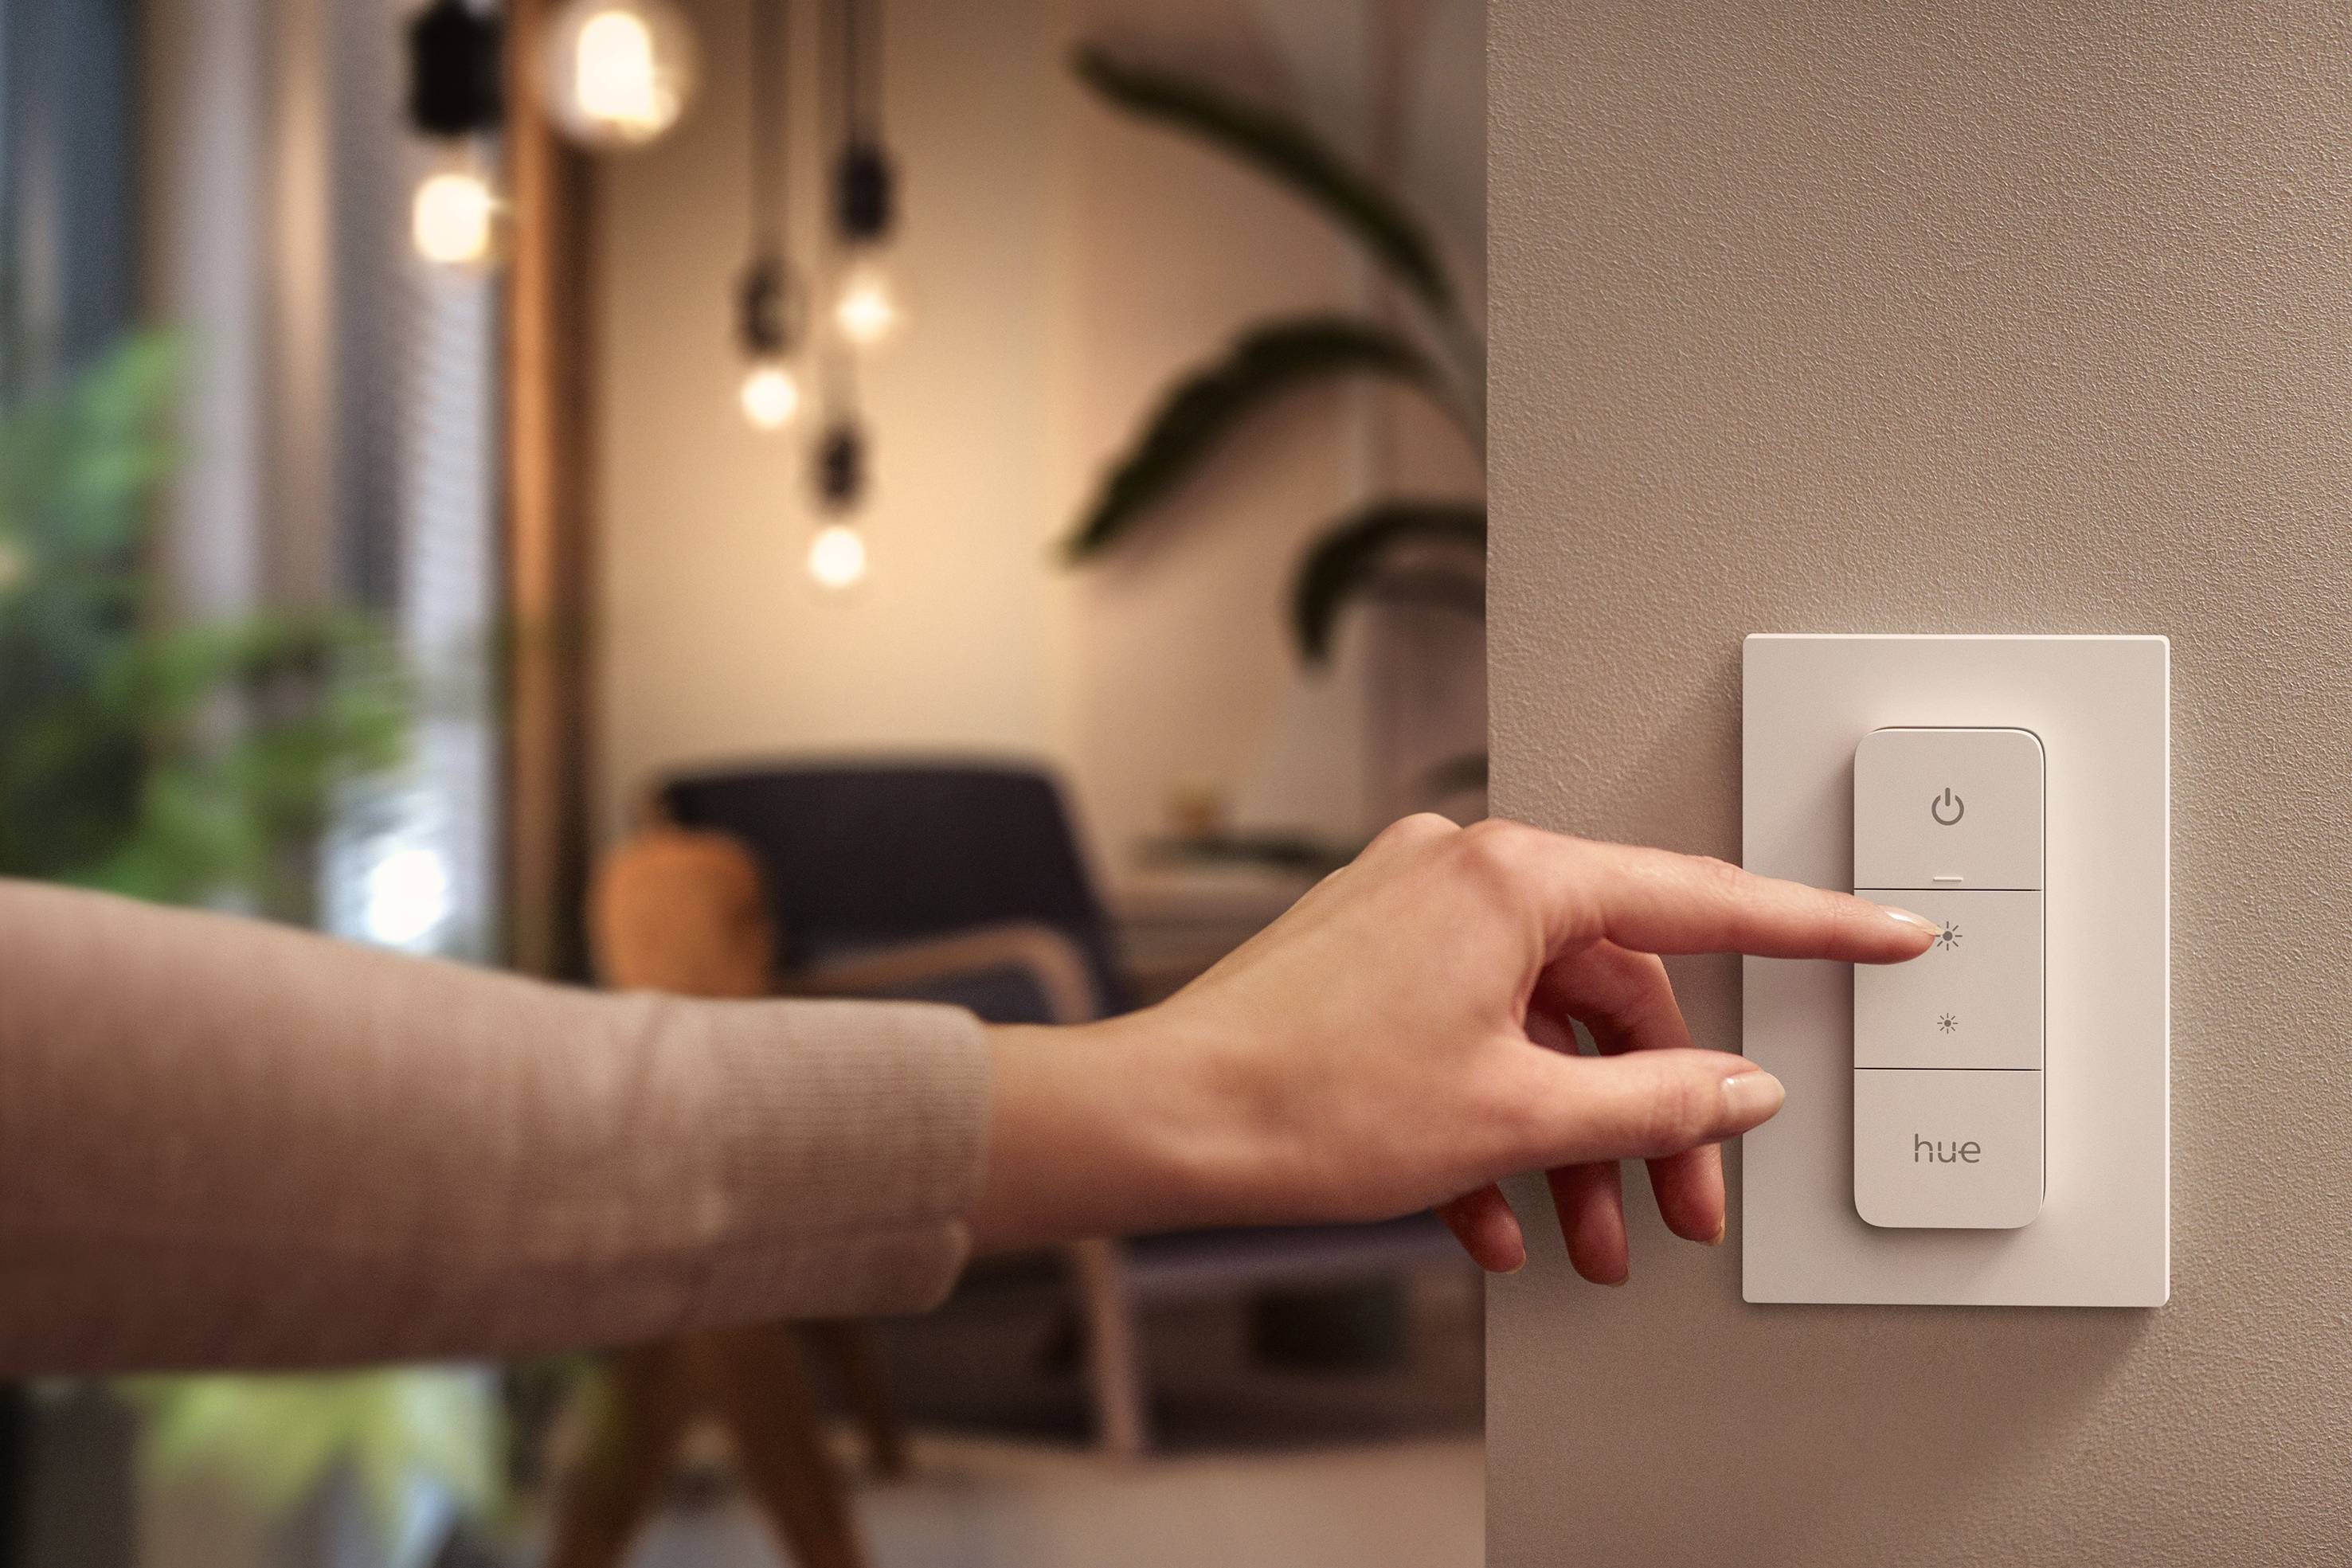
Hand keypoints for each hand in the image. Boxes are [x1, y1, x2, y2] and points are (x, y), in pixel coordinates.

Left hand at [970, 815, 1936, 1281]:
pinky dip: (1492, 1125)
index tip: (1886, 934)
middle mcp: (1463, 873)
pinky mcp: (1368, 961)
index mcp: (1514, 878)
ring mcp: (1410, 914)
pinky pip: (1468, 1038)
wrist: (1157, 1124)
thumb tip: (1736, 1092)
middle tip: (1682, 1209)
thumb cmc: (1304, 1102)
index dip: (1809, 930)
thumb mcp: (1518, 1117)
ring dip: (1572, 1141)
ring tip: (1587, 1242)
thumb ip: (1654, 1102)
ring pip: (1539, 1030)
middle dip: (1651, 1115)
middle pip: (1614, 993)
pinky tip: (1489, 1220)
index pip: (1701, 903)